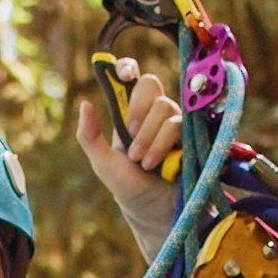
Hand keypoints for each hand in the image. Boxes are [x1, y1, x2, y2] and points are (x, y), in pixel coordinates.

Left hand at [79, 63, 187, 216]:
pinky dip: (161, 145)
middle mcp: (155, 113)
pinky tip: (156, 164)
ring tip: (142, 162)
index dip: (129, 68)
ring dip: (148, 136)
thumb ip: (89, 135)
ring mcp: (175, 122)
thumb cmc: (128, 185)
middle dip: (137, 110)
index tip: (124, 73)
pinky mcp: (191, 135)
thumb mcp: (103, 162)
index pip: (134, 79)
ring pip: (164, 107)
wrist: (153, 209)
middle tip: (130, 134)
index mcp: (131, 113)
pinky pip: (178, 125)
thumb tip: (85, 103)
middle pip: (150, 85)